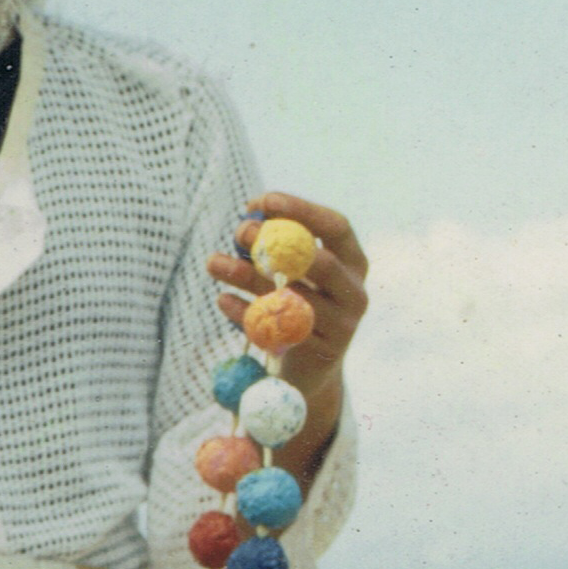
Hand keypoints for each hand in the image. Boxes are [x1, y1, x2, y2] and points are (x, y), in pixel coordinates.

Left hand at [207, 190, 369, 459]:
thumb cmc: (295, 303)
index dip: (302, 210)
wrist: (306, 368)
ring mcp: (344, 324)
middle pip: (319, 261)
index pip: (336, 227)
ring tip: (212, 263)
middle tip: (237, 232)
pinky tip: (222, 300)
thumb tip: (251, 214)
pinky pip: (280, 328)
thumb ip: (277, 245)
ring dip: (247, 275)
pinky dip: (245, 312)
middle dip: (275, 243)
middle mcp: (355, 291)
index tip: (263, 200)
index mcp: (353, 262)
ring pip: (293, 296)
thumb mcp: (291, 271)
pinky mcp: (322, 352)